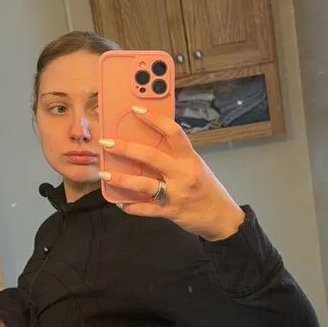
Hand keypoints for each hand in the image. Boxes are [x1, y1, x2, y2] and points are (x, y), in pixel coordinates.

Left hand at [98, 107, 244, 240]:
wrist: (222, 217)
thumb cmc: (207, 188)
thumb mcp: (196, 167)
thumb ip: (176, 157)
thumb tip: (147, 143)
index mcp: (190, 158)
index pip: (173, 132)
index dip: (154, 119)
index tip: (135, 109)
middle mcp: (183, 174)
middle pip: (152, 157)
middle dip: (126, 148)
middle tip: (106, 143)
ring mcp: (177, 194)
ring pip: (145, 185)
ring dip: (122, 179)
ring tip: (105, 175)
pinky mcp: (172, 212)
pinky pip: (147, 210)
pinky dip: (132, 207)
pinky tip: (121, 203)